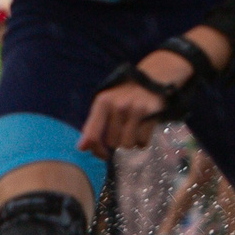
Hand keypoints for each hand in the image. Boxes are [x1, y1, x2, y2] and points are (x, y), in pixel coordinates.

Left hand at [78, 48, 192, 154]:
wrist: (152, 79)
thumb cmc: (124, 95)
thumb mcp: (105, 104)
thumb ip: (93, 125)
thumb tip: (82, 148)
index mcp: (103, 102)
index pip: (93, 134)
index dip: (96, 150)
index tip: (103, 154)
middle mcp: (118, 105)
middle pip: (113, 142)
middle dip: (118, 142)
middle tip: (123, 133)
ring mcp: (136, 109)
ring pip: (128, 144)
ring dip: (131, 143)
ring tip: (134, 132)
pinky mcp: (152, 114)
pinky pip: (143, 141)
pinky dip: (142, 142)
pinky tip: (143, 131)